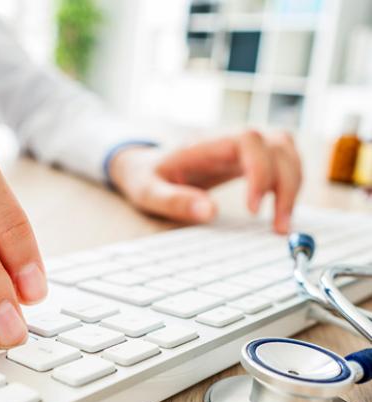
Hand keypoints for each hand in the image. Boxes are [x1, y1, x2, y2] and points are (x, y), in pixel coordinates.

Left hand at [109, 130, 301, 233]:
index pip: (247, 140)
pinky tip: (279, 211)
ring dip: (292, 185)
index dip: (260, 170)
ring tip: (280, 224)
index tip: (253, 208)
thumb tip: (208, 212)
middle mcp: (227, 140)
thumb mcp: (148, 192)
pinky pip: (282, 162)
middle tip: (277, 226)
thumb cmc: (146, 177)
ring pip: (286, 150)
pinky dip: (289, 184)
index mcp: (203, 144)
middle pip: (276, 144)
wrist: (145, 166)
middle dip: (285, 184)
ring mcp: (240, 148)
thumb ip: (174, 200)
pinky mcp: (248, 160)